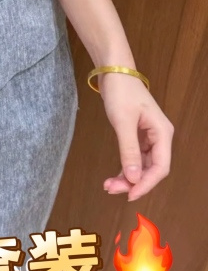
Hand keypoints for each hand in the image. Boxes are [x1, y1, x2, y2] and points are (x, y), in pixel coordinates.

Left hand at [98, 72, 172, 200]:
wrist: (115, 75)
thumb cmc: (122, 94)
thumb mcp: (123, 122)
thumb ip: (128, 150)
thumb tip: (133, 178)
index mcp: (162, 133)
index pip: (161, 167)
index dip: (146, 184)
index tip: (129, 195)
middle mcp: (159, 138)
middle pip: (152, 169)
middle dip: (134, 182)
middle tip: (111, 189)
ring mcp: (149, 138)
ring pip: (142, 167)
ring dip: (128, 179)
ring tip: (108, 186)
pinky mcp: (138, 138)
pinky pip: (134, 160)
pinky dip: (125, 170)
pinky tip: (113, 178)